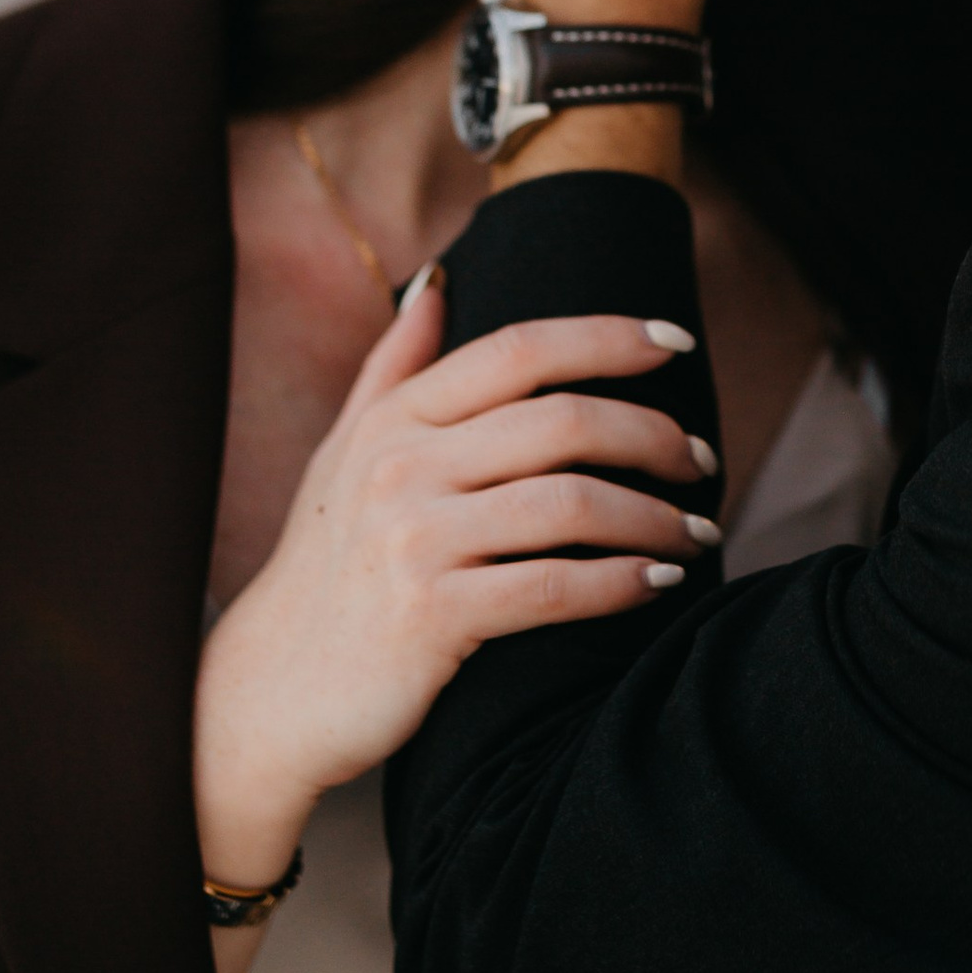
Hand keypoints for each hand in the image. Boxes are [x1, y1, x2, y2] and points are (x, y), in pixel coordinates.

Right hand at [192, 275, 718, 896]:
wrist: (271, 692)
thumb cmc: (323, 567)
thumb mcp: (343, 455)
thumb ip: (394, 366)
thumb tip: (436, 280)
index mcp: (395, 419)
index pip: (519, 350)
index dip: (607, 336)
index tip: (677, 343)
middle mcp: (402, 467)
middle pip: (562, 421)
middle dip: (651, 435)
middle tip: (701, 460)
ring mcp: (414, 541)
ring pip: (571, 504)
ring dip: (654, 517)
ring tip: (697, 534)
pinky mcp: (430, 616)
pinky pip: (553, 587)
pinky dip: (620, 582)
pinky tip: (657, 583)